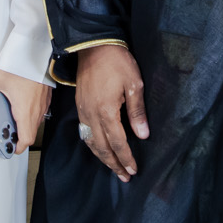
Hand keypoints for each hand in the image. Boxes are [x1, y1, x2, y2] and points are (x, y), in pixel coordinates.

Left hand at [0, 68, 49, 155]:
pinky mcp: (45, 97)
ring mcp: (43, 104)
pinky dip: (30, 115)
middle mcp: (36, 110)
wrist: (36, 51)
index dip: (17, 147)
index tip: (8, 147)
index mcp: (24, 111)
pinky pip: (39, 113)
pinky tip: (19, 106)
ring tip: (10, 119)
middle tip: (5, 134)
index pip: (25, 139)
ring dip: (24, 126)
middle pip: (30, 133)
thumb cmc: (20, 65)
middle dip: (18, 137)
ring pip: (35, 123)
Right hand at [74, 43, 147, 181]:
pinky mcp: (79, 106)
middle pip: (102, 148)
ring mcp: (83, 111)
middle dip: (114, 164)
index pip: (117, 142)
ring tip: (113, 168)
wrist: (93, 46)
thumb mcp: (134, 84)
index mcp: (106, 111)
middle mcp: (91, 115)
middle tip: (124, 176)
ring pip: (91, 142)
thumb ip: (137, 112)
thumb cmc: (116, 62)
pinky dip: (93, 145)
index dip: (126, 158)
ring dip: (102, 158)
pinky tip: (99, 148)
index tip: (133, 170)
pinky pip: (84, 133)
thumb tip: (143, 135)